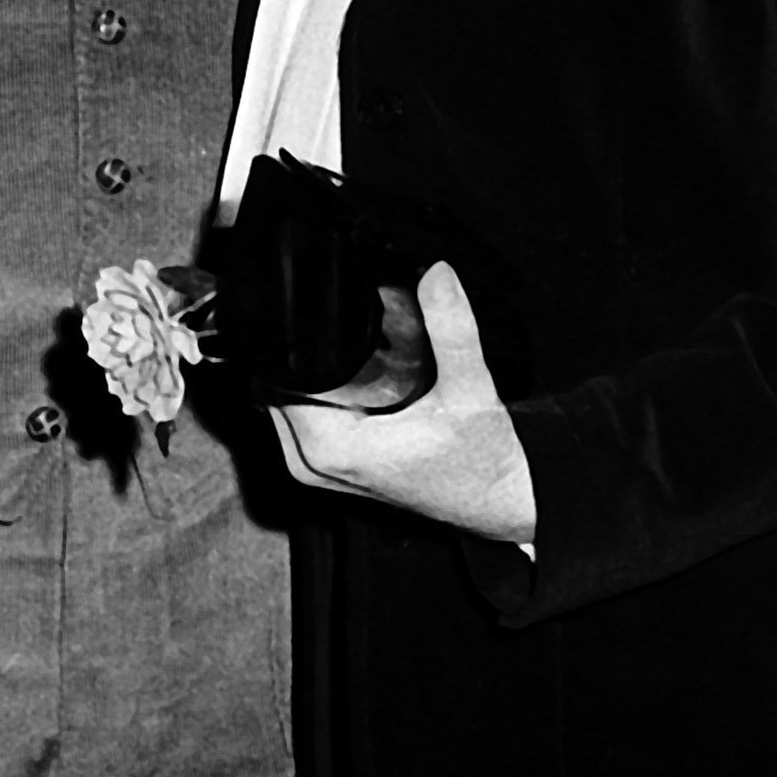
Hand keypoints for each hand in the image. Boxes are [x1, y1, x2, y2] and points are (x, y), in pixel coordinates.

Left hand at [268, 261, 536, 546]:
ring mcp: (319, 472)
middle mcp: (316, 466)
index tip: (318, 316)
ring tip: (356, 357)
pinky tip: (353, 381)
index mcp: (334, 449)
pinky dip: (318, 397)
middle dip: (303, 356)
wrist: (500, 499)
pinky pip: (300, 421)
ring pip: (284, 404)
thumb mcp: (471, 388)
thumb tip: (436, 276)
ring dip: (308, 376)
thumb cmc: (483, 460)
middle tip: (347, 332)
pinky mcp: (330, 472)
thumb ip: (452, 329)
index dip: (294, 343)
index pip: (278, 379)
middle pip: (276, 388)